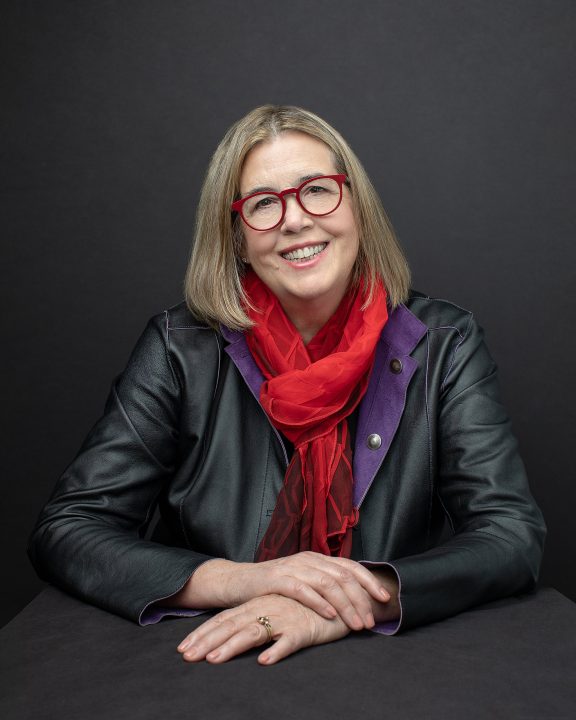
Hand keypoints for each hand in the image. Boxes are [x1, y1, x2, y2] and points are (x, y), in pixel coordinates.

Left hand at [177, 594, 349, 664]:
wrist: (340, 599)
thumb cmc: (304, 608)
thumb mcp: (276, 611)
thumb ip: (256, 621)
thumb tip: (230, 637)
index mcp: (258, 605)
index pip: (225, 619)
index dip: (203, 633)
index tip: (182, 649)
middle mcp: (266, 608)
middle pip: (232, 625)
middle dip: (207, 641)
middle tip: (187, 657)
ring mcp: (284, 617)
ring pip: (254, 632)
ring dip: (232, 646)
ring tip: (214, 660)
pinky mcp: (305, 628)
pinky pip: (289, 641)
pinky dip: (277, 650)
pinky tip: (264, 661)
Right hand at [179, 552, 391, 630]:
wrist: (237, 582)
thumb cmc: (272, 587)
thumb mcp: (301, 582)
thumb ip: (323, 585)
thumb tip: (352, 599)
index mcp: (316, 559)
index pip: (349, 566)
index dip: (368, 581)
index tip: (383, 599)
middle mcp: (307, 560)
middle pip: (342, 576)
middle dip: (360, 600)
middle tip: (370, 621)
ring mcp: (292, 567)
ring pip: (326, 583)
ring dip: (345, 605)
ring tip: (356, 623)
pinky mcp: (276, 579)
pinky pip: (302, 589)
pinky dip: (319, 602)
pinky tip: (331, 615)